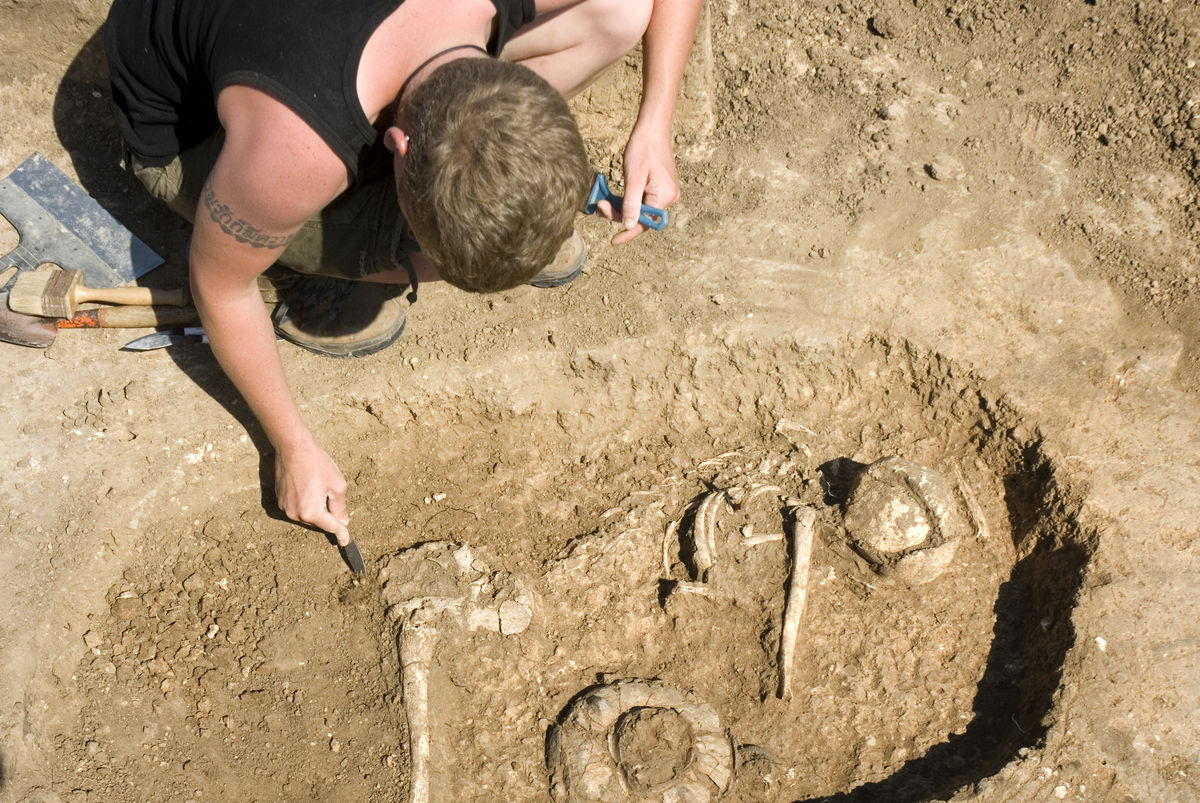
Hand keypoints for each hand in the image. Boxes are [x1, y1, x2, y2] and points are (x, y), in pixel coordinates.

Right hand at [274, 441, 350, 544]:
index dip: (341, 533)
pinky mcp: (279, 499)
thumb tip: (342, 521)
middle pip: (318, 522)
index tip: (346, 541)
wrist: (292, 448)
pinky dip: (305, 502)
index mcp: (311, 512)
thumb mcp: (337, 486)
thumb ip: (340, 508)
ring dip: (316, 508)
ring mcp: (285, 507)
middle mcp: (295, 514)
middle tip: (335, 503)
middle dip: (328, 516)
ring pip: (306, 514)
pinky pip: (296, 507)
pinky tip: (309, 486)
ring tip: (319, 487)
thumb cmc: (317, 465)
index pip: (330, 527)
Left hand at [605, 124, 679, 245]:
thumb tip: (629, 226)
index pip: (645, 222)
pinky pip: (642, 201)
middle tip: (600, 207)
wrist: (652, 129)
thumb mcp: (634, 177)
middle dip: (620, 215)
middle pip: (642, 217)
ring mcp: (665, 192)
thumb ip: (631, 203)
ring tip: (603, 202)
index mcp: (664, 196)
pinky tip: (613, 198)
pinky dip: (627, 201)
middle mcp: (669, 197)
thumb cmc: (643, 148)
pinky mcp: (659, 187)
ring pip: (640, 209)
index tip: (613, 241)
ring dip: (621, 208)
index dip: (628, 233)